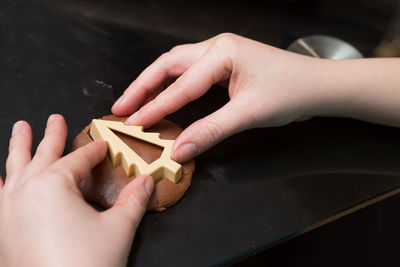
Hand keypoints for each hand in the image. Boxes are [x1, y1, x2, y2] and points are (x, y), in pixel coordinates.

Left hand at [0, 114, 153, 266]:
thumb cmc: (86, 264)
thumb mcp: (119, 228)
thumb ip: (135, 200)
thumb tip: (147, 182)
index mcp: (55, 184)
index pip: (80, 159)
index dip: (94, 150)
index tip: (102, 144)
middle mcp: (27, 190)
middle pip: (43, 153)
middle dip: (52, 134)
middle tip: (55, 117)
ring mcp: (8, 208)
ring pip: (14, 167)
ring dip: (19, 146)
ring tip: (21, 127)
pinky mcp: (1, 228)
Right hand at [112, 33, 328, 161]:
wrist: (318, 87)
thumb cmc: (290, 94)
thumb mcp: (248, 114)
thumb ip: (210, 131)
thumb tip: (179, 151)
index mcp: (221, 52)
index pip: (180, 85)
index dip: (154, 107)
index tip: (132, 124)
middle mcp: (216, 46)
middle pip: (168, 65)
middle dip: (142, 86)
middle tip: (121, 108)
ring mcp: (220, 53)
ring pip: (177, 66)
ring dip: (154, 83)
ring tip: (134, 102)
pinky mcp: (225, 63)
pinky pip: (189, 72)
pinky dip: (172, 84)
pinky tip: (163, 95)